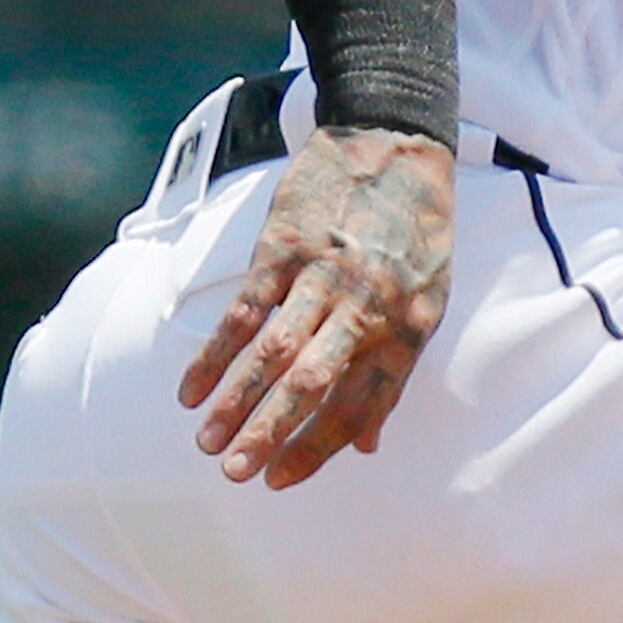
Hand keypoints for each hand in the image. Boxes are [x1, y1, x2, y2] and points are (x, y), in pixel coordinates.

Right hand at [178, 128, 455, 489]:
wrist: (395, 142)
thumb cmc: (416, 229)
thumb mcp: (430, 299)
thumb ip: (393, 370)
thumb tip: (367, 444)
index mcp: (409, 326)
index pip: (362, 405)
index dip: (319, 448)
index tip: (280, 480)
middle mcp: (368, 306)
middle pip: (313, 384)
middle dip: (272, 435)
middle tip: (237, 474)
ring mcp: (323, 276)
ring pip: (273, 353)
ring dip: (236, 402)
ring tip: (207, 444)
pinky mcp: (285, 247)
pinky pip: (245, 311)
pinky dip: (215, 354)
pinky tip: (191, 390)